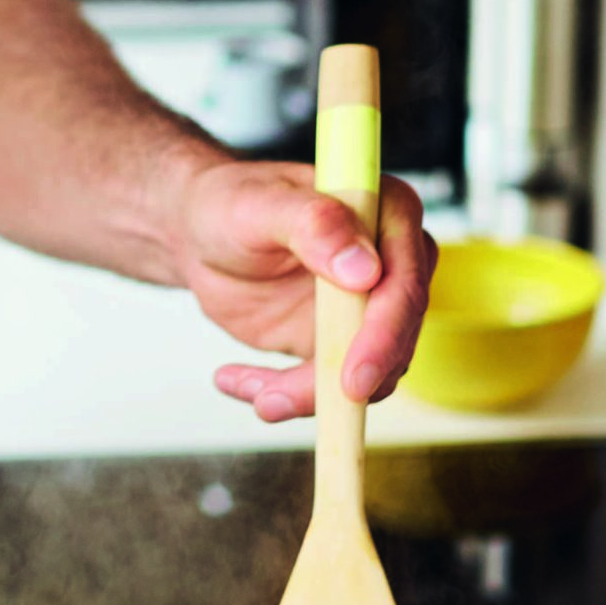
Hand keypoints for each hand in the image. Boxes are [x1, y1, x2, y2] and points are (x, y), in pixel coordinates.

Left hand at [167, 158, 434, 421]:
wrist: (201, 233)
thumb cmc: (230, 203)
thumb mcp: (257, 206)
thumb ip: (311, 224)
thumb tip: (364, 270)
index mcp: (386, 213)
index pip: (404, 282)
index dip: (384, 335)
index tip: (353, 378)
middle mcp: (391, 263)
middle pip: (395, 340)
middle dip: (341, 383)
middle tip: (279, 401)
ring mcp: (369, 307)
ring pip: (368, 375)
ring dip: (308, 395)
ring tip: (254, 394)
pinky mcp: (342, 342)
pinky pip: (331, 385)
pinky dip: (287, 395)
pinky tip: (238, 381)